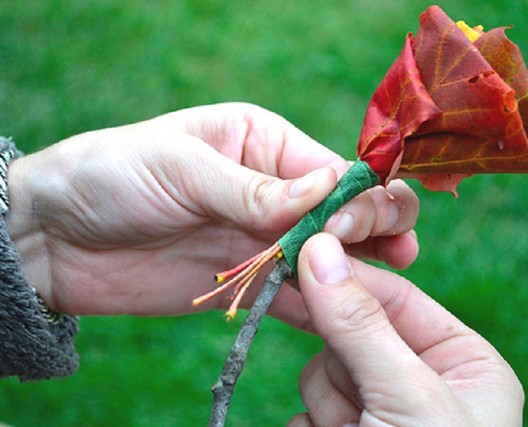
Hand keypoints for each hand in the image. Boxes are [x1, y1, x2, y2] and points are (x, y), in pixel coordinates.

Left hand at [5, 103, 418, 318]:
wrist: (57, 237)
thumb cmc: (113, 176)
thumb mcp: (181, 166)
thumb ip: (255, 187)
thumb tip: (330, 187)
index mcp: (262, 142)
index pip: (333, 166)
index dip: (359, 195)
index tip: (358, 225)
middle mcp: (273, 187)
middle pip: (345, 207)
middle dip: (374, 224)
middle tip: (391, 251)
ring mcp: (263, 237)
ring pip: (331, 251)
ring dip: (363, 266)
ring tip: (390, 282)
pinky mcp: (248, 279)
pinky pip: (297, 291)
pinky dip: (325, 301)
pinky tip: (352, 313)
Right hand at [289, 233, 523, 425]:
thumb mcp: (408, 394)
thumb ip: (361, 324)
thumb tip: (318, 248)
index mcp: (463, 363)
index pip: (397, 297)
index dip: (350, 277)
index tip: (304, 252)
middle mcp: (421, 382)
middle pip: (353, 331)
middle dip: (344, 360)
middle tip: (351, 383)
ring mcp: (380, 408)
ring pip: (323, 370)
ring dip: (329, 402)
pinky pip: (308, 406)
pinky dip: (314, 424)